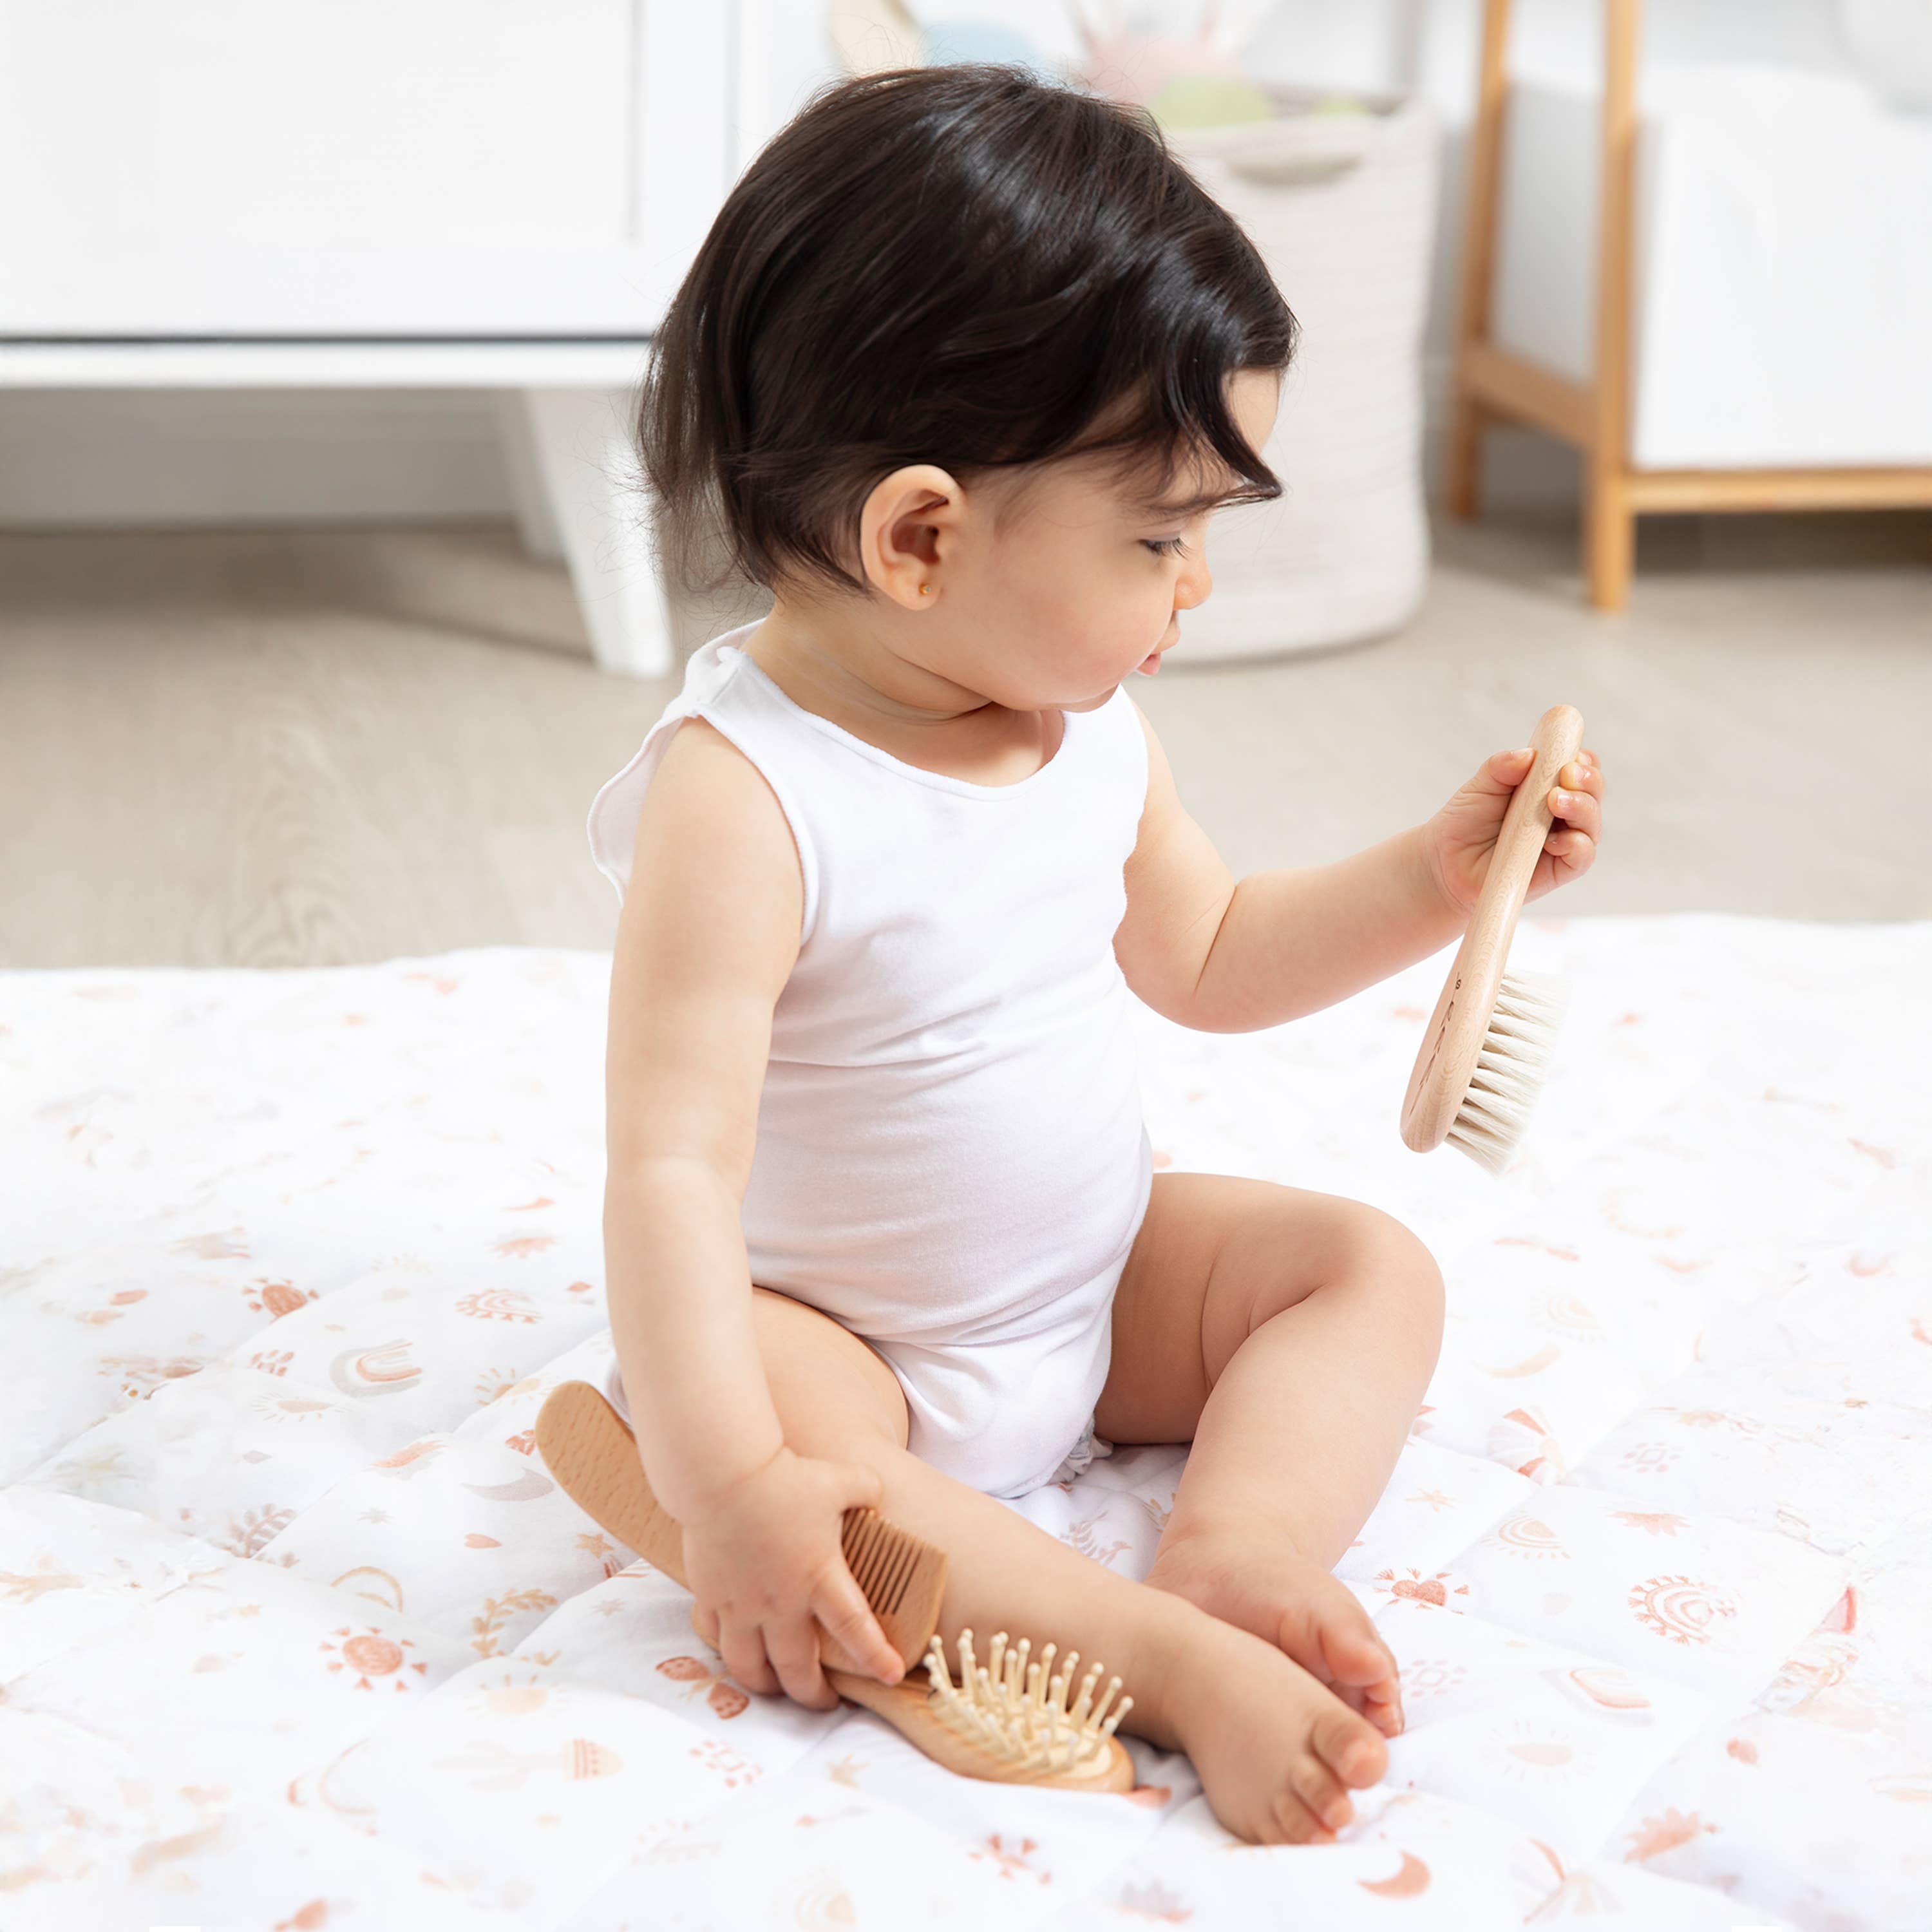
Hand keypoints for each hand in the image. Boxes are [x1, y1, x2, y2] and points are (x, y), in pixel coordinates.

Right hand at [679, 1444, 905, 1710]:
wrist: (725, 1474)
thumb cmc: (786, 1477)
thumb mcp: (839, 1479)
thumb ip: (864, 1487)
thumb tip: (877, 1488)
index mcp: (819, 1578)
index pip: (856, 1629)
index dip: (875, 1658)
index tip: (891, 1675)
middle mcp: (781, 1603)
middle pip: (798, 1670)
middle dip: (813, 1696)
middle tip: (826, 1703)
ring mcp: (742, 1604)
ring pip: (751, 1667)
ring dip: (766, 1685)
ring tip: (777, 1688)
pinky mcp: (711, 1595)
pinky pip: (716, 1637)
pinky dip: (727, 1649)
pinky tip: (735, 1649)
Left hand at [1422, 744, 1604, 916]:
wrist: (1443, 862)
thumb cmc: (1465, 821)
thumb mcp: (1480, 786)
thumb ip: (1501, 767)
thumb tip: (1529, 754)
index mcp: (1548, 787)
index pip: (1580, 769)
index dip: (1583, 760)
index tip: (1572, 754)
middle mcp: (1560, 814)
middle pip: (1593, 794)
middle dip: (1588, 780)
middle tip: (1567, 774)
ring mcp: (1561, 842)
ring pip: (1591, 824)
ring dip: (1582, 808)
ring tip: (1556, 800)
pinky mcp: (1557, 871)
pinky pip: (1581, 858)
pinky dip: (1575, 845)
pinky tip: (1553, 840)